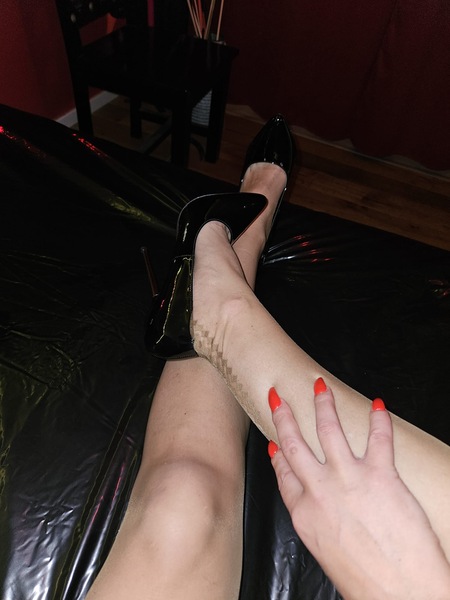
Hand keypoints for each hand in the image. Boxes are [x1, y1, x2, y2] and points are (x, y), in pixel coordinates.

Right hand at [268, 381, 449, 599]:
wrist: (401, 595)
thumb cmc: (366, 584)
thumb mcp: (326, 554)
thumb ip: (319, 523)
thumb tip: (321, 507)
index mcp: (304, 515)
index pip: (284, 474)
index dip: (278, 455)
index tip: (274, 442)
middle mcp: (320, 491)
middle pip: (295, 444)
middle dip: (284, 417)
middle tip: (279, 397)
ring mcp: (349, 479)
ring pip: (328, 430)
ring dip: (323, 404)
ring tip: (320, 387)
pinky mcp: (382, 475)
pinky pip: (379, 438)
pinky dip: (379, 420)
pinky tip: (378, 405)